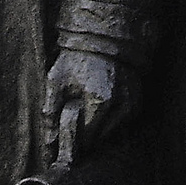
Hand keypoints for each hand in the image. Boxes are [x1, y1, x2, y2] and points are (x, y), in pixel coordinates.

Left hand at [40, 48, 132, 165]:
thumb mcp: (56, 83)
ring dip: (100, 126)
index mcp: (99, 101)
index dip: (74, 135)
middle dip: (86, 132)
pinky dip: (111, 119)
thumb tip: (49, 144)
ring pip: (112, 132)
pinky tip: (102, 103)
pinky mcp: (136, 100)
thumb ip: (50, 115)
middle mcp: (120, 104)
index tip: (68, 124)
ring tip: (89, 104)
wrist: (100, 39)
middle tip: (78, 111)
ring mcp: (131, 103)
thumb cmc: (75, 61)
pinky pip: (122, 122)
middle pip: (99, 137)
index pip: (86, 137)